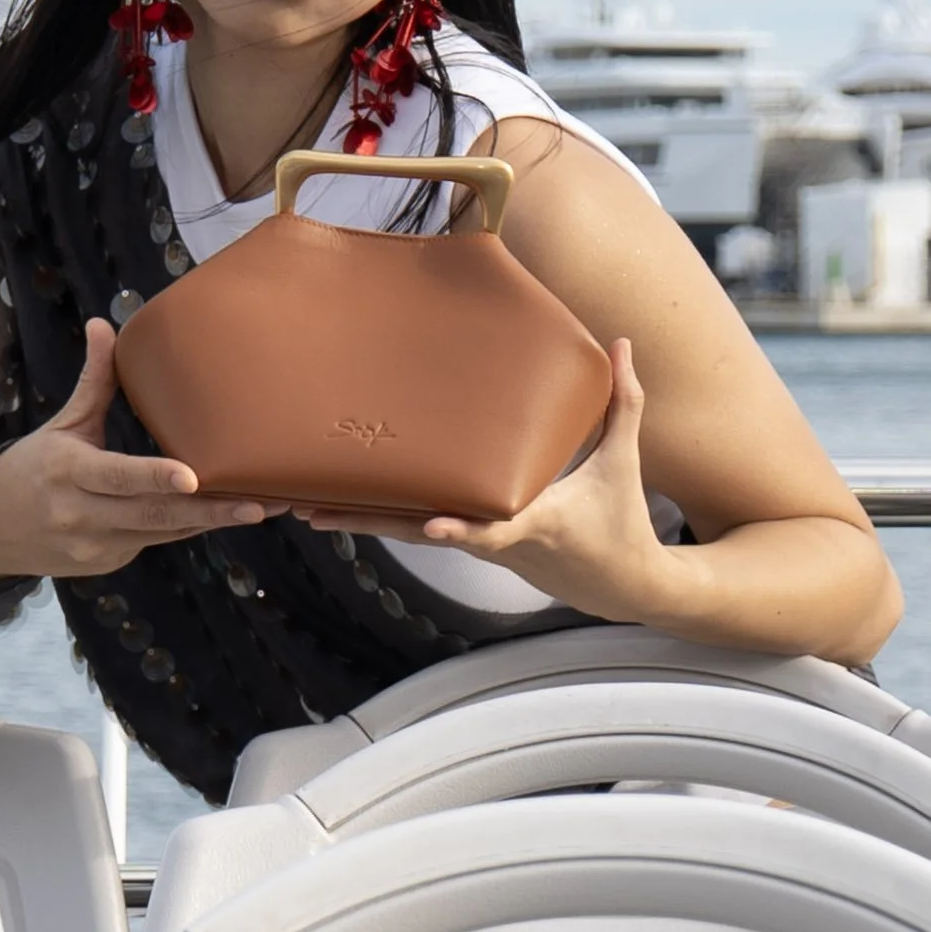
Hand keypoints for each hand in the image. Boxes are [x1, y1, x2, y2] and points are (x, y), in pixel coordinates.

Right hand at [0, 318, 282, 583]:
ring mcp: (96, 547)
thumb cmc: (30, 468)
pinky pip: (155, 544)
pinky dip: (185, 528)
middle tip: (257, 503)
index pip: (118, 476)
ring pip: (163, 533)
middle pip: (153, 515)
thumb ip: (93, 381)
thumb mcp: (61, 424)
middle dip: (209, 512)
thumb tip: (104, 324)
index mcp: (68, 472)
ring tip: (258, 508)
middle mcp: (82, 515)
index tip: (193, 476)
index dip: (156, 478)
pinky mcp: (108, 564)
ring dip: (210, 523)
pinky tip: (219, 515)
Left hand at [304, 338, 680, 619]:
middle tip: (314, 510)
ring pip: (413, 535)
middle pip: (423, 535)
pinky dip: (384, 519)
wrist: (618, 586)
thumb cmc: (622, 520)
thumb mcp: (623, 462)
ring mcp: (480, 547)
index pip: (493, 529)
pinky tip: (345, 504)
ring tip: (307, 506)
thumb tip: (623, 344)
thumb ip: (623, 403)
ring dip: (362, 522)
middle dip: (370, 523)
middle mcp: (497, 541)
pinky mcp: (473, 546)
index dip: (462, 530)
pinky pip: (421, 531)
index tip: (432, 526)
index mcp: (536, 522)